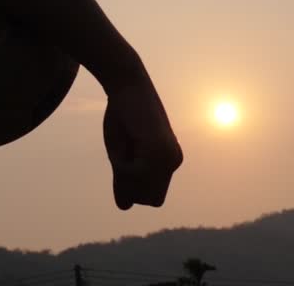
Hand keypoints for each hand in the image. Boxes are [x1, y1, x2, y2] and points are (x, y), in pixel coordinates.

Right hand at [102, 67, 182, 209]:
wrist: (126, 85)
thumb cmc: (121, 116)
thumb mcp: (120, 153)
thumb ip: (124, 179)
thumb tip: (124, 208)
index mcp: (168, 162)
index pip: (153, 198)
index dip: (134, 188)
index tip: (123, 160)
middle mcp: (173, 161)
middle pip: (152, 200)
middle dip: (132, 187)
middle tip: (122, 156)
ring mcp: (169, 157)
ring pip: (145, 192)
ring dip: (126, 176)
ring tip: (124, 146)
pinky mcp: (159, 150)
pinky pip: (137, 175)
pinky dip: (123, 165)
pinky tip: (125, 142)